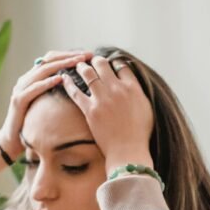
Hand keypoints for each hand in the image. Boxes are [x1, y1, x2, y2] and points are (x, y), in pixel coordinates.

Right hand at [0, 50, 93, 158]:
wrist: (13, 138)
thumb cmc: (33, 121)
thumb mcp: (47, 102)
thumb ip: (56, 90)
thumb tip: (80, 82)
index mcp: (33, 78)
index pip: (52, 59)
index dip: (70, 54)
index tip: (88, 55)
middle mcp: (25, 80)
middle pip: (48, 60)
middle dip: (69, 56)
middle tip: (86, 55)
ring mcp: (20, 89)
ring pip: (42, 71)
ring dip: (61, 65)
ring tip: (77, 63)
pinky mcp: (18, 101)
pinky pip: (33, 89)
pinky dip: (47, 83)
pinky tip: (60, 79)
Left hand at [61, 56, 153, 172]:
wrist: (128, 149)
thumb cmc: (139, 133)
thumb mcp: (146, 108)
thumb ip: (138, 93)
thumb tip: (132, 86)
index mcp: (133, 88)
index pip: (122, 66)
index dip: (114, 63)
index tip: (109, 64)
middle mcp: (117, 89)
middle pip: (103, 65)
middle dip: (96, 60)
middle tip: (91, 60)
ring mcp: (102, 98)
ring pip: (88, 74)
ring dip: (82, 67)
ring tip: (78, 65)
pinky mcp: (89, 109)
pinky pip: (75, 92)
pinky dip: (68, 83)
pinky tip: (63, 78)